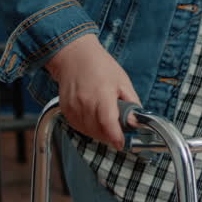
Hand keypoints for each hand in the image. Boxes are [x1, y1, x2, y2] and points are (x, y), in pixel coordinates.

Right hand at [46, 33, 140, 150]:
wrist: (74, 56)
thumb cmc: (100, 66)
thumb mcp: (123, 81)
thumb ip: (131, 102)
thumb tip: (136, 121)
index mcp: (102, 94)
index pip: (108, 123)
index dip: (115, 137)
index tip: (121, 144)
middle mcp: (85, 103)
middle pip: (98, 131)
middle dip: (110, 135)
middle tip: (117, 131)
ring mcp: (73, 107)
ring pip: (87, 131)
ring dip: (98, 133)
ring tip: (106, 124)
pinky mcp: (66, 110)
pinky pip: (78, 127)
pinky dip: (87, 128)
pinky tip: (94, 120)